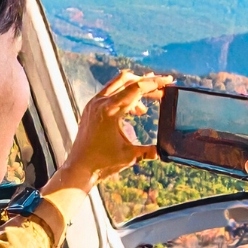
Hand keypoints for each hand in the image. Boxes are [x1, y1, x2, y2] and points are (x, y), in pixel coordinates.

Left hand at [56, 70, 170, 188]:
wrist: (79, 168)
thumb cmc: (103, 162)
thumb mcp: (130, 156)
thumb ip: (149, 151)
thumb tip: (164, 151)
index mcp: (110, 111)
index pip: (137, 88)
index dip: (155, 82)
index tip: (168, 79)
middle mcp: (100, 102)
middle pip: (128, 80)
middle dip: (147, 83)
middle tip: (162, 91)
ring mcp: (94, 103)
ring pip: (117, 83)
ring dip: (135, 89)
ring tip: (146, 110)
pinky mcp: (91, 107)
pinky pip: (110, 92)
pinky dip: (124, 96)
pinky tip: (134, 111)